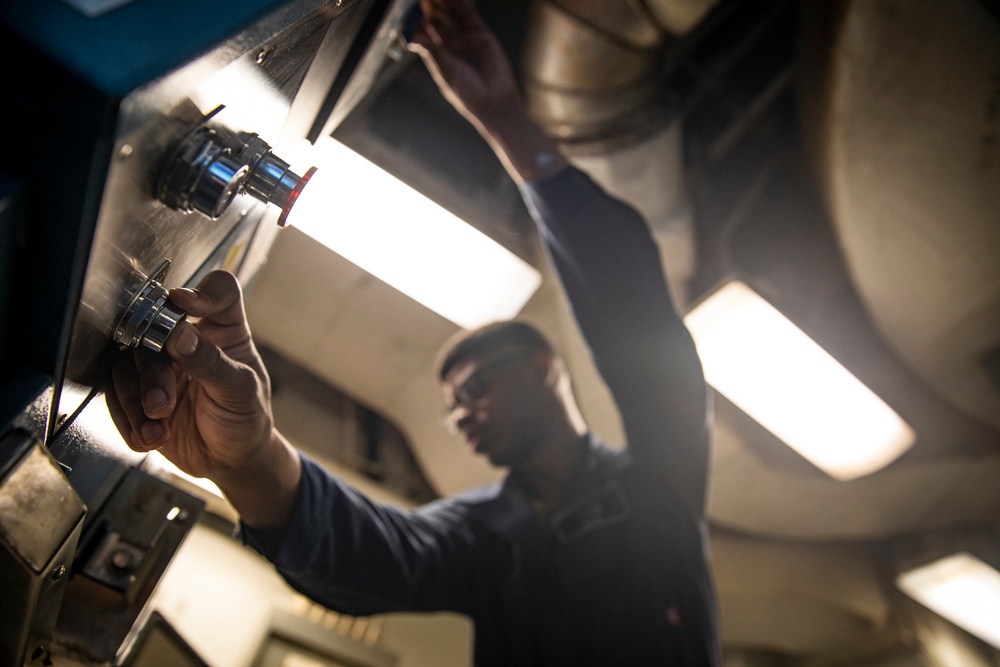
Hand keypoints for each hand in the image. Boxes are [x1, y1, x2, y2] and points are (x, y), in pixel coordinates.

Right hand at [106, 271, 299, 525]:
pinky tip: (151, 437)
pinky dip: (130, 419)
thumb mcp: (240, 392)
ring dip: (137, 400)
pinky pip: (116, 394)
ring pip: (128, 362)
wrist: (230, 461)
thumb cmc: (247, 419)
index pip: (218, 291)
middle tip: (162, 403)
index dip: (201, 292)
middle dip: (153, 372)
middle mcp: (189, 339)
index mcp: (224, 330)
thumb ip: (211, 363)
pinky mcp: (138, 391)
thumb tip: (179, 334)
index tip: (182, 305)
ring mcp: (161, 364)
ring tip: (158, 427)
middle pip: (154, 330)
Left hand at [409, 0, 519, 127]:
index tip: (411, 5)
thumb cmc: (468, 94)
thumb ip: (432, 51)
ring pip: (453, 14)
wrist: (495, 102)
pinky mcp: (482, 34)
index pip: (425, 31)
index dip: (418, 18)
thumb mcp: (446, 71)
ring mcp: (466, 38)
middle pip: (438, 18)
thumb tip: (413, 37)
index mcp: (437, 54)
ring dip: (445, 2)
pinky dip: (463, 3)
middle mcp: (450, 44)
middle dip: (430, 5)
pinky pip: (470, 15)